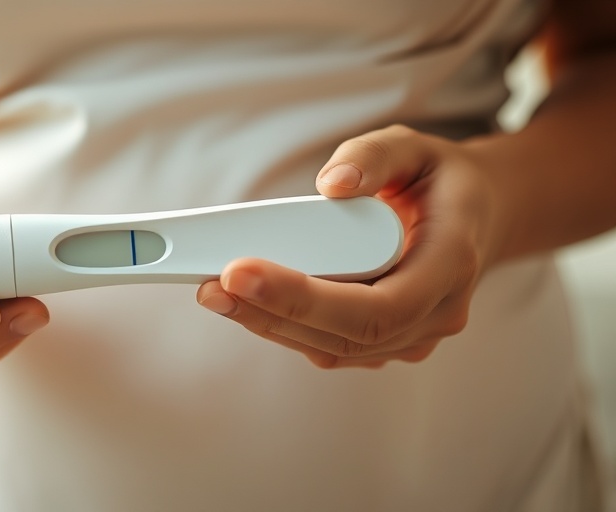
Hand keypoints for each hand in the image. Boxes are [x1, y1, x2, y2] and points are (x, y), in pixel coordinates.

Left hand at [197, 125, 504, 367]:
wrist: (474, 216)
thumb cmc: (439, 181)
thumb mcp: (416, 146)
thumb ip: (375, 155)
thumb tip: (332, 182)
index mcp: (452, 264)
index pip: (377, 305)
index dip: (304, 297)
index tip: (241, 271)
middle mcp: (436, 313)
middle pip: (345, 334)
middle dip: (270, 312)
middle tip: (210, 285)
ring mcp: (412, 335)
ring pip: (332, 347)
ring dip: (266, 323)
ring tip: (212, 292)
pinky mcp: (383, 341)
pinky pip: (329, 344)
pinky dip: (282, 325)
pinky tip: (242, 301)